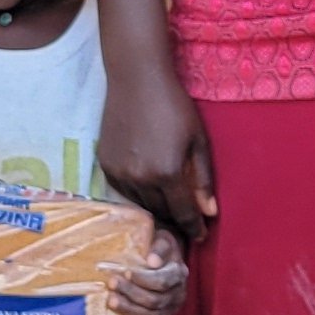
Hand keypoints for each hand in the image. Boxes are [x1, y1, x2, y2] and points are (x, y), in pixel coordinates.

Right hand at [98, 59, 217, 242]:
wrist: (136, 79)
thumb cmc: (174, 106)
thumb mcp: (198, 141)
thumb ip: (203, 180)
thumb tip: (209, 212)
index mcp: (167, 173)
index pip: (183, 213)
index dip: (194, 227)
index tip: (201, 235)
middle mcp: (140, 178)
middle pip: (162, 212)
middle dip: (177, 218)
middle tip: (187, 219)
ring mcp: (119, 173)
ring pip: (142, 204)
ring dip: (157, 208)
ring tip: (169, 204)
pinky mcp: (105, 165)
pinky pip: (124, 192)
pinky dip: (138, 194)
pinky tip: (149, 186)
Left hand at [107, 232, 190, 314]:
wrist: (161, 260)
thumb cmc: (157, 248)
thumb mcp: (161, 239)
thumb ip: (159, 247)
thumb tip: (152, 261)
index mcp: (179, 274)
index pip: (163, 281)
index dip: (144, 279)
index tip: (126, 272)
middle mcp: (178, 294)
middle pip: (155, 300)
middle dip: (131, 293)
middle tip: (112, 284)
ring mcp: (171, 310)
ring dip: (130, 311)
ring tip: (112, 301)